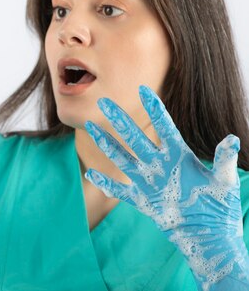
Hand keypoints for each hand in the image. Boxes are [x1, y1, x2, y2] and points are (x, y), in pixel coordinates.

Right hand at [84, 85, 248, 289]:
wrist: (209, 236)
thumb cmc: (220, 207)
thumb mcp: (225, 181)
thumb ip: (225, 159)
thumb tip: (232, 138)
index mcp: (179, 156)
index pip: (164, 127)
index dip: (154, 109)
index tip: (143, 89)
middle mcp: (160, 165)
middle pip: (135, 137)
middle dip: (120, 120)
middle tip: (105, 101)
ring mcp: (149, 182)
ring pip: (123, 158)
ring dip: (107, 144)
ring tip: (92, 128)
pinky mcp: (144, 201)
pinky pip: (121, 191)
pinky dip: (106, 184)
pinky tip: (91, 175)